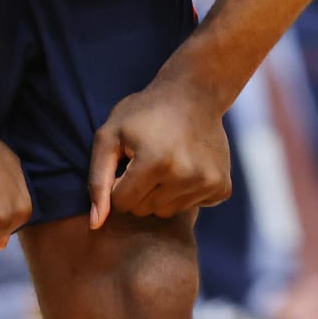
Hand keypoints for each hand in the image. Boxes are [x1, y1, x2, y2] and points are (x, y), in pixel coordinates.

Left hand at [87, 73, 231, 226]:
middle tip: (147, 159)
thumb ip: (97, 181)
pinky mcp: (221, 186)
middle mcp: (185, 175)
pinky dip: (185, 193)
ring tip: (167, 162)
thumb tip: (95, 225)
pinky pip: (192, 208)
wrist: (195, 93)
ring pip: (166, 211)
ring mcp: (207, 182)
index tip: (127, 162)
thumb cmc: (145, 113)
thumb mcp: (109, 136)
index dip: (118, 184)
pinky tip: (187, 167)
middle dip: (138, 190)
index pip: (121, 204)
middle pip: (144, 210)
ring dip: (161, 193)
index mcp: (154, 162)